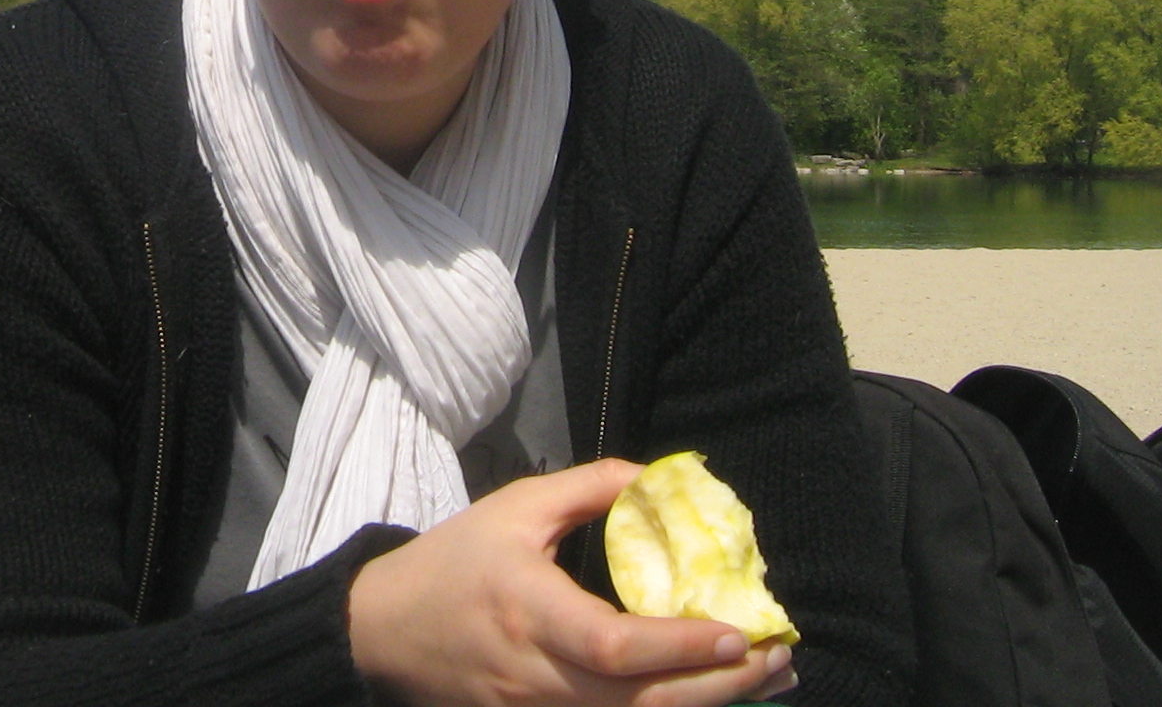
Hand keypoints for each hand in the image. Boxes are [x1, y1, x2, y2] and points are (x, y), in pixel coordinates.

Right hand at [347, 460, 794, 706]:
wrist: (385, 631)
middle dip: (718, 687)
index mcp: (529, 610)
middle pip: (641, 702)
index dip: (680, 646)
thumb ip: (587, 489)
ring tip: (761, 679)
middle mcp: (537, 675)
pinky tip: (705, 700)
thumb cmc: (454, 562)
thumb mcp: (513, 508)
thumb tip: (659, 477)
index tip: (736, 631)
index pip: (614, 646)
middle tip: (776, 658)